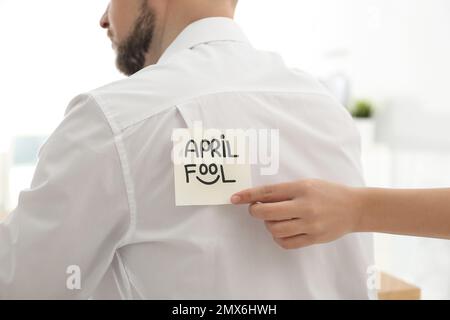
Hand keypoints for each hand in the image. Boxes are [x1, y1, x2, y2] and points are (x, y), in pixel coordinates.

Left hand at [231, 180, 361, 249]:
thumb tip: (258, 199)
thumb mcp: (307, 184)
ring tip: (275, 219)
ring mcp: (310, 223)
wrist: (355, 208)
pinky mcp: (314, 238)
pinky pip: (286, 242)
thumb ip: (285, 191)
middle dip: (255, 211)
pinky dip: (278, 238)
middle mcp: (305, 205)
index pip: (268, 192)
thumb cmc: (328, 193)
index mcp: (301, 188)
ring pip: (274, 229)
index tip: (234, 198)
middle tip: (256, 210)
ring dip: (268, 225)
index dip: (248, 195)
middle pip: (267, 212)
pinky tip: (283, 231)